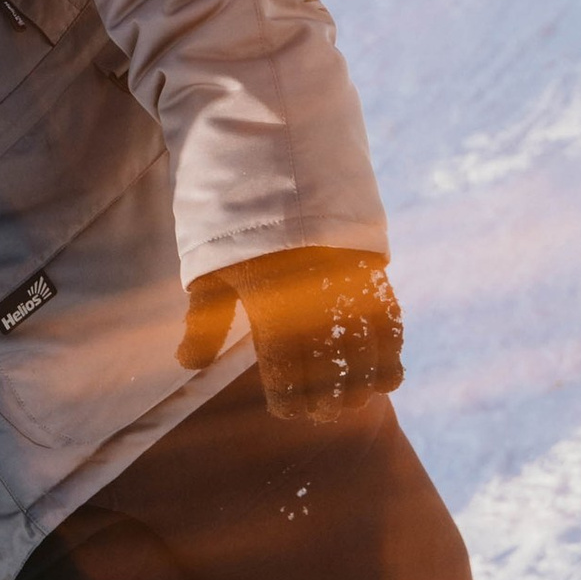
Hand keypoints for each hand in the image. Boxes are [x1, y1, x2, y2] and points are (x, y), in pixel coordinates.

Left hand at [176, 247, 403, 424]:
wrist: (278, 165)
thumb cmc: (235, 228)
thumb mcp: (210, 271)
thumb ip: (204, 322)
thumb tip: (188, 365)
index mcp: (268, 301)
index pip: (284, 367)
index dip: (290, 398)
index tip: (290, 412)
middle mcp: (311, 294)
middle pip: (329, 362)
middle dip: (331, 396)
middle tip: (330, 414)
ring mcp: (345, 280)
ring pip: (366, 346)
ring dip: (366, 380)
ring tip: (359, 401)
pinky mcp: (370, 267)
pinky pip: (388, 315)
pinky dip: (392, 350)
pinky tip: (390, 375)